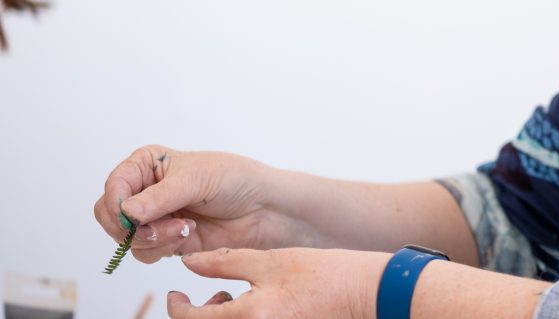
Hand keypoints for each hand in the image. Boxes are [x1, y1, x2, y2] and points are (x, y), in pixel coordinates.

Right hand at [93, 145, 288, 262]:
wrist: (263, 208)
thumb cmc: (235, 180)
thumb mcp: (197, 179)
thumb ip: (160, 197)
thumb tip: (126, 213)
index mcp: (147, 164)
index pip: (114, 185)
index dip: (116, 203)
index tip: (131, 216)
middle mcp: (145, 190)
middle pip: (110, 215)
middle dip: (131, 226)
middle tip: (158, 226)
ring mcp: (154, 217)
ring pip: (125, 238)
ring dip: (151, 238)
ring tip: (184, 227)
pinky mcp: (164, 240)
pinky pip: (144, 252)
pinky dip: (161, 248)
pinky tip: (187, 234)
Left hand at [166, 248, 384, 318]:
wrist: (367, 294)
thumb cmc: (324, 274)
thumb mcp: (271, 260)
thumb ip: (225, 261)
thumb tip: (189, 262)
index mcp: (250, 315)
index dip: (176, 307)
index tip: (175, 295)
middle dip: (199, 317)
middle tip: (213, 295)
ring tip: (235, 298)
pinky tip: (257, 307)